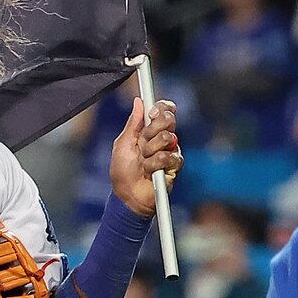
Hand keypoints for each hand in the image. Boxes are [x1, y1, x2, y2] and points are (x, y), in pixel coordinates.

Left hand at [109, 97, 183, 217]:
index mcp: (149, 130)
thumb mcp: (122, 144)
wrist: (128, 196)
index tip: (151, 113)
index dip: (161, 107)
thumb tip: (139, 101)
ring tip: (143, 162)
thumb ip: (132, 123)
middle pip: (169, 120)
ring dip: (150, 151)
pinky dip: (155, 164)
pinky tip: (149, 172)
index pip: (163, 111)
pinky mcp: (175, 166)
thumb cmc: (122, 171)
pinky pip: (170, 157)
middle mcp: (162, 139)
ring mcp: (170, 151)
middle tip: (143, 141)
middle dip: (153, 129)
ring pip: (168, 138)